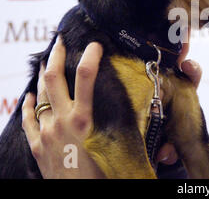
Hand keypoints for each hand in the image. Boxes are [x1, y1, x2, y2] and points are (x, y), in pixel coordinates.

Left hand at [21, 38, 200, 176]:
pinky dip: (29, 103)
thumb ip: (135, 131)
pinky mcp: (37, 144)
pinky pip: (29, 118)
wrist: (78, 196)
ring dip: (43, 75)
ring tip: (49, 62)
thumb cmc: (102, 176)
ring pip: (40, 94)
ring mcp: (46, 132)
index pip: (85, 77)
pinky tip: (30, 95)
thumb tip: (162, 121)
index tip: (96, 44)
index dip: (90, 56)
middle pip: (54, 78)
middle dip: (57, 55)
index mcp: (84, 120)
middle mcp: (62, 121)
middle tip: (62, 41)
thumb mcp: (119, 150)